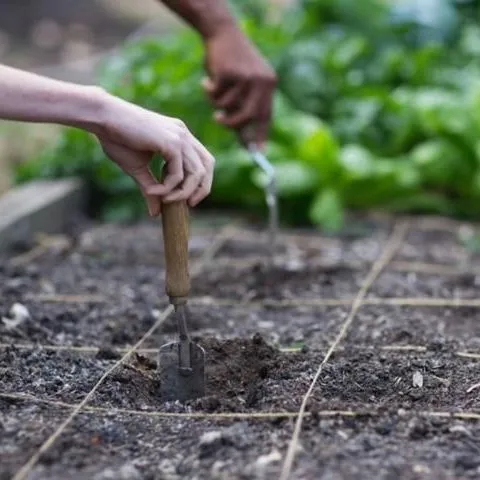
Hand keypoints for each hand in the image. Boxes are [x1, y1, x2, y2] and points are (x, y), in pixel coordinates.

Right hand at [94, 93, 214, 216]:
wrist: (103, 118)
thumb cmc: (117, 139)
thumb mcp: (138, 169)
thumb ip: (151, 189)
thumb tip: (155, 214)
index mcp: (180, 137)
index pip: (204, 161)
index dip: (202, 182)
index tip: (189, 198)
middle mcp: (183, 135)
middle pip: (208, 166)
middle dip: (201, 189)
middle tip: (188, 204)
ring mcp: (179, 137)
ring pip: (196, 173)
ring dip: (182, 192)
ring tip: (164, 200)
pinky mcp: (171, 143)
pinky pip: (178, 174)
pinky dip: (167, 188)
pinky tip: (153, 191)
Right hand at [202, 25, 276, 148]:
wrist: (222, 32)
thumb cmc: (231, 62)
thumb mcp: (242, 85)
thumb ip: (243, 108)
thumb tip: (242, 138)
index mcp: (268, 84)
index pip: (266, 116)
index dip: (261, 135)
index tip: (258, 152)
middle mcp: (262, 81)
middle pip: (250, 115)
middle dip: (233, 123)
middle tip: (219, 120)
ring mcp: (246, 76)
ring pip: (228, 105)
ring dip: (215, 102)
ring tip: (211, 89)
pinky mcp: (230, 72)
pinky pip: (216, 94)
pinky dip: (208, 90)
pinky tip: (207, 78)